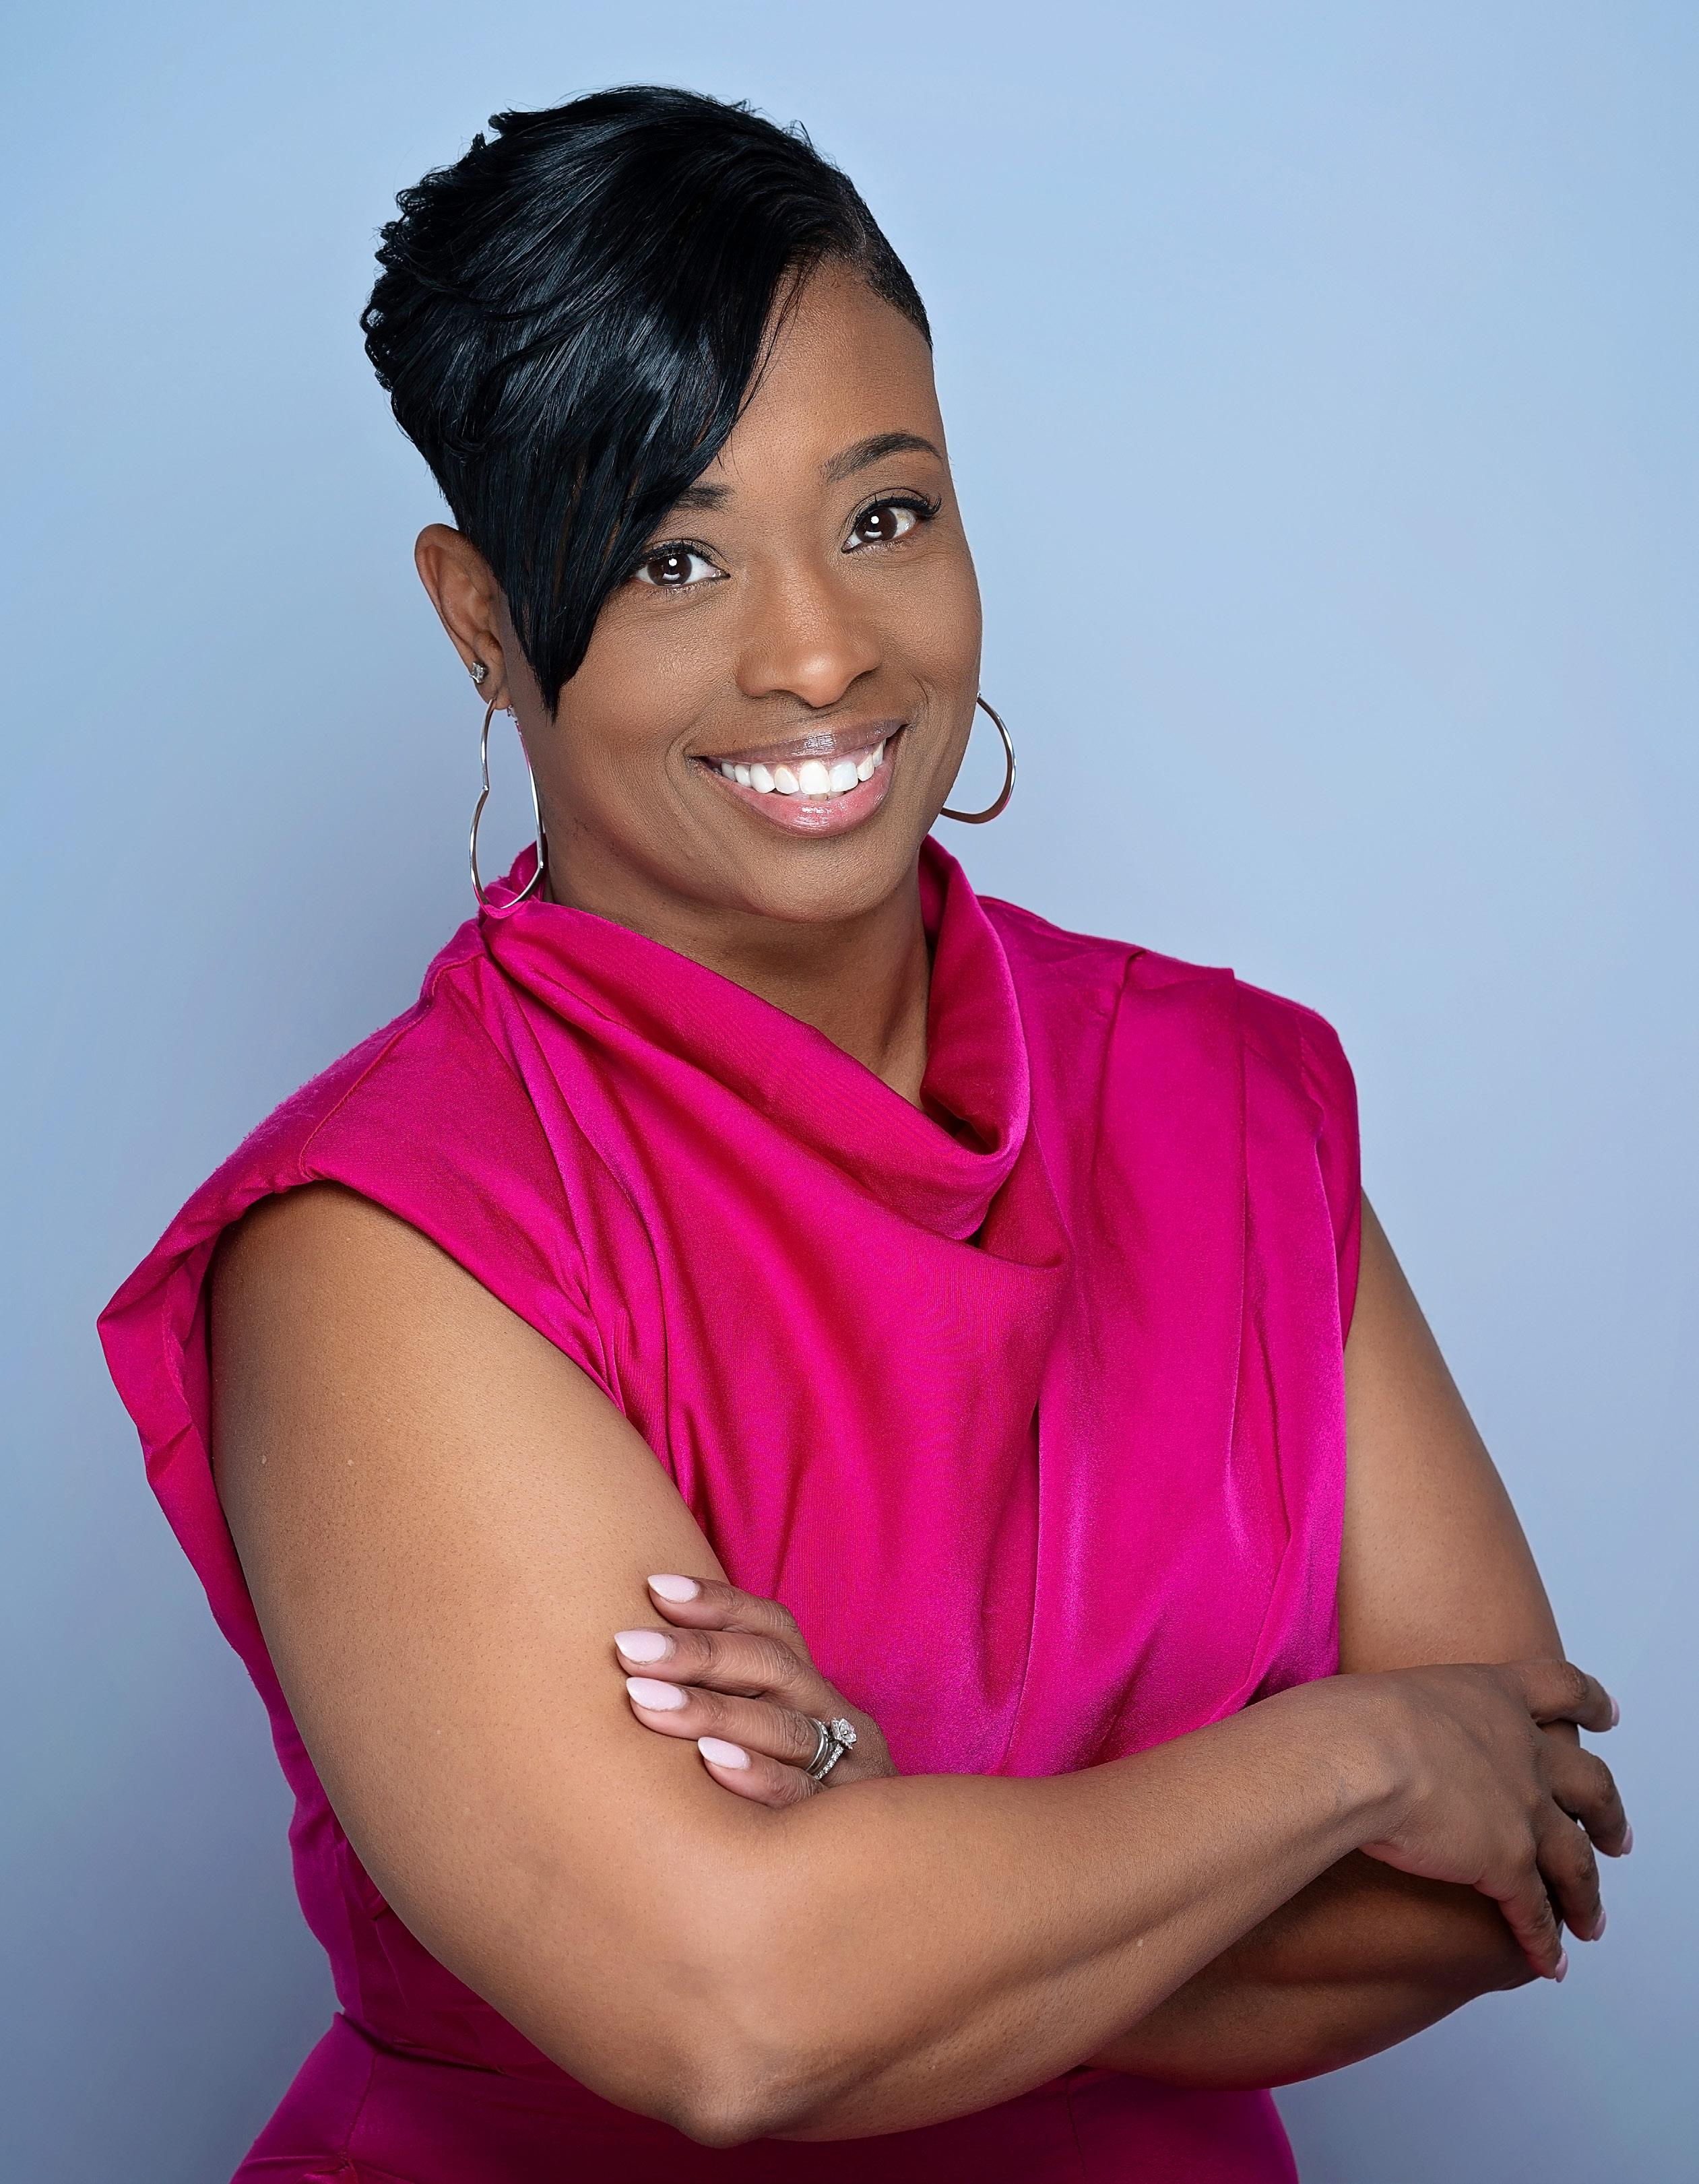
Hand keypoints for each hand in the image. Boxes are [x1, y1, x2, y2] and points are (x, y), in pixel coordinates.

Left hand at [614, 1575, 895, 1806]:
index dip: (718, 1603)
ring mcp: (850, 1773)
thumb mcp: (772, 1746)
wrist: (887, 1896)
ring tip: (645, 1698)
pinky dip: (757, 1775)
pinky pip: (800, 1797)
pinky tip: (708, 1762)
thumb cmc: (794, 1806)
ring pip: (784, 1728)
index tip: (653, 1587)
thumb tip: (631, 1660)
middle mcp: (838, 1721)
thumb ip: (726, 1706)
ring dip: (711, 1709)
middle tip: (628, 1648)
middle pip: (773, 1668)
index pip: (773, 1629)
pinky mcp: (847, 1830)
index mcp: (815, 1693)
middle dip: (697, 1653)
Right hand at [1331, 1658, 1629, 1980]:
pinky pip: (1536, 1911)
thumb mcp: (1389, 1694)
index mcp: (1492, 1696)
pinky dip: (1545, 1941)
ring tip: (1590, 1921)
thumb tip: (1374, 1732)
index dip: (1590, 1703)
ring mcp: (1523, 1807)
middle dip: (1608, 1815)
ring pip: (1575, 1859)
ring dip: (1586, 1896)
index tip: (1609, 1716)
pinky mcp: (1508, 1862)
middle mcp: (1522, 1749)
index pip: (1560, 1687)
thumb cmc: (1351, 1718)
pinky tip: (1550, 1962)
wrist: (1358, 1753)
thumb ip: (1405, 1715)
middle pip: (1591, 1782)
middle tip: (1616, 1838)